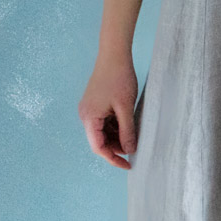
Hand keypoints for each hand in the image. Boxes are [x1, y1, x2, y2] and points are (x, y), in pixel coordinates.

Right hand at [78, 52, 138, 168]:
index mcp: (89, 117)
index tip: (127, 165)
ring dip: (116, 136)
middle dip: (116, 146)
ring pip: (102, 131)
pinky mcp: (95, 103)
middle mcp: (85, 115)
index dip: (113, 158)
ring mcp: (89, 109)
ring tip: (133, 136)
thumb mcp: (126, 108)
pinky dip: (115, 126)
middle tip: (134, 148)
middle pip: (99, 140)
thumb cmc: (119, 78)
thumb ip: (127, 131)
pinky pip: (104, 121)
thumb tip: (129, 150)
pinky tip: (128, 125)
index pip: (98, 147)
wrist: (114, 55)